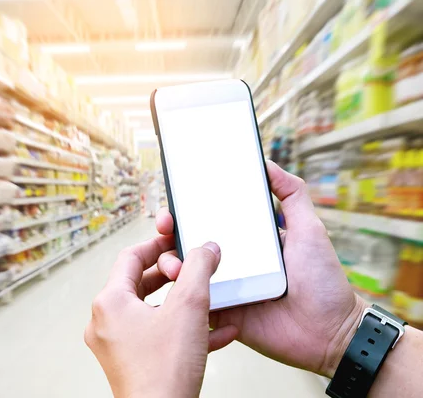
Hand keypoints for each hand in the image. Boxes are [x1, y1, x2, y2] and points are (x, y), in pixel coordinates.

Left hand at [84, 237, 237, 397]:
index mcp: (110, 302)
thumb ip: (199, 269)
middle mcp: (106, 322)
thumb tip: (206, 249)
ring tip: (208, 299)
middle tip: (195, 269)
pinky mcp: (129, 363)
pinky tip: (215, 332)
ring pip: (151, 310)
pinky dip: (181, 328)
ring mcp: (115, 345)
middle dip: (173, 275)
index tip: (177, 241)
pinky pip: (156, 335)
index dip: (157, 244)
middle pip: (140, 283)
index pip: (131, 257)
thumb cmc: (165, 370)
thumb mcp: (189, 306)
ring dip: (182, 303)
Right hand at [155, 161, 367, 377]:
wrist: (330, 332)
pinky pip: (193, 303)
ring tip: (173, 262)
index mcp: (246, 242)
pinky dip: (182, 295)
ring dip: (170, 263)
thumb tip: (267, 163)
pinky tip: (179, 286)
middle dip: (170, 235)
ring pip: (185, 273)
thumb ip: (292, 195)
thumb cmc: (323, 280)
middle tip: (166, 227)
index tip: (175, 204)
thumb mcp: (309, 229)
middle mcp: (230, 263)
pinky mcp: (221, 314)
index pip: (210, 221)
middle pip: (190, 245)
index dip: (188, 212)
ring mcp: (224, 289)